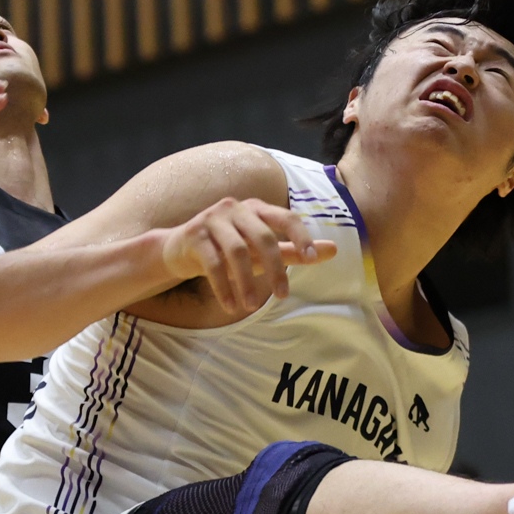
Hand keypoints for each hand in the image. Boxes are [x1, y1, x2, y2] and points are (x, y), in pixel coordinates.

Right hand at [155, 197, 337, 315]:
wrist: (180, 250)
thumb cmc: (229, 249)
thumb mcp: (263, 250)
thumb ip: (294, 250)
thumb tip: (334, 250)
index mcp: (257, 208)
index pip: (285, 217)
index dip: (300, 236)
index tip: (312, 259)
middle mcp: (236, 208)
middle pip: (262, 237)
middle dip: (275, 269)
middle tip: (283, 296)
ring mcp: (213, 219)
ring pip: (236, 251)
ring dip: (246, 282)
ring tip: (252, 306)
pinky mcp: (194, 235)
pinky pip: (212, 263)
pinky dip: (223, 287)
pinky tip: (231, 306)